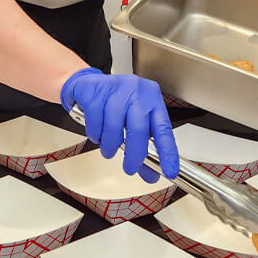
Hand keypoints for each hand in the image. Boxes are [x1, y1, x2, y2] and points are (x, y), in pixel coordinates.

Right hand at [60, 68, 178, 181]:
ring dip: (109, 146)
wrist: (88, 83)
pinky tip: (96, 132)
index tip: (170, 171)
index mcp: (152, 98)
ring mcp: (116, 88)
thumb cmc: (114, 103)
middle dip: (134, 155)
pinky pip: (95, 122)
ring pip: (114, 128)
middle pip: (139, 129)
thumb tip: (150, 174)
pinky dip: (95, 134)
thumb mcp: (132, 121)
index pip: (163, 128)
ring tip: (107, 148)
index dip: (168, 152)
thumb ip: (142, 147)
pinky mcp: (95, 91)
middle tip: (130, 168)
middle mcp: (136, 90)